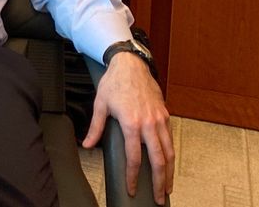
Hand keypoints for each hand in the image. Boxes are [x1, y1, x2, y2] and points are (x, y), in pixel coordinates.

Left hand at [82, 53, 174, 204]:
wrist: (131, 64)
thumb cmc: (115, 83)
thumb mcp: (100, 105)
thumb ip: (95, 128)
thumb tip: (86, 144)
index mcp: (132, 123)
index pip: (134, 158)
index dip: (133, 177)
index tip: (132, 188)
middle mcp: (149, 123)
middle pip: (158, 160)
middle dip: (160, 182)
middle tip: (159, 198)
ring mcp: (160, 119)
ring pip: (169, 151)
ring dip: (170, 171)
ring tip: (168, 186)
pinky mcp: (165, 114)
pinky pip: (171, 139)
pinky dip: (171, 155)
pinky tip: (169, 163)